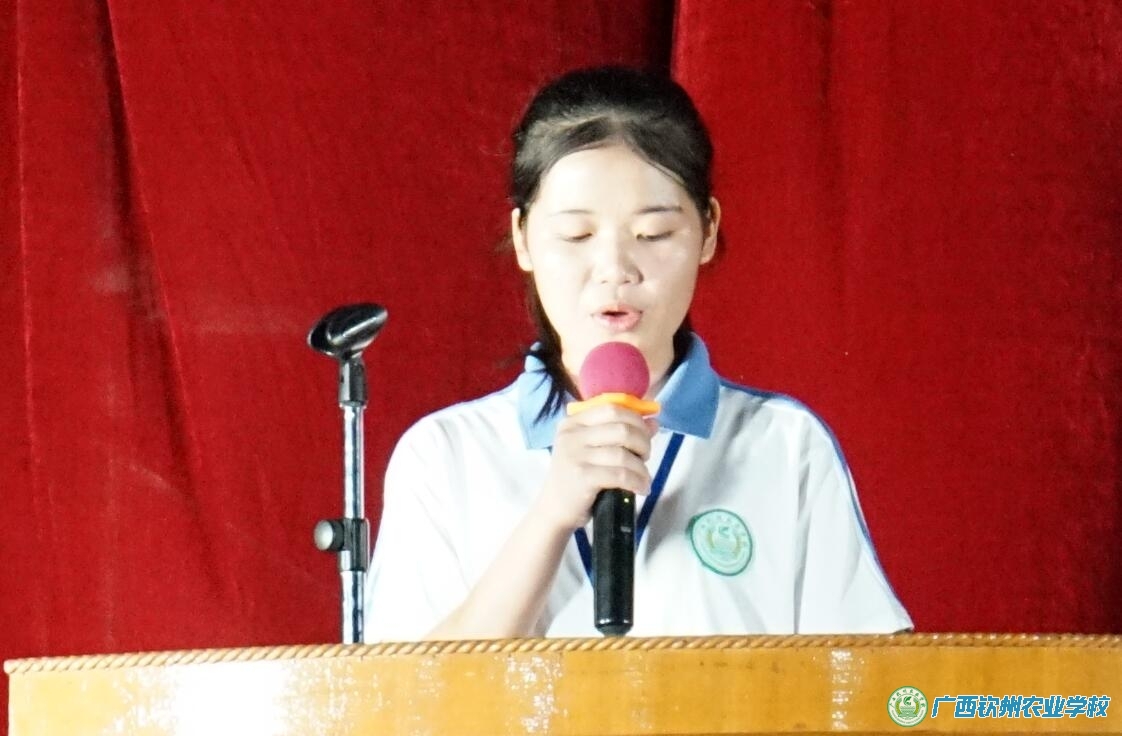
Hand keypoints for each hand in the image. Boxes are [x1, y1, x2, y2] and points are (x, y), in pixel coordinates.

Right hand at [534, 404, 657, 532]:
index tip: (646, 435)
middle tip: (645, 457)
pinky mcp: (582, 476)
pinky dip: (636, 481)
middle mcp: (572, 434)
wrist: (554, 509)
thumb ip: (621, 433)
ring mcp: (575, 455)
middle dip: (643, 442)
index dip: (636, 419)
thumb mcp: (594, 450)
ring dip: (641, 467)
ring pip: (623, 453)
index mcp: (574, 422)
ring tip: (644, 477)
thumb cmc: (577, 478)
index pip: (612, 409)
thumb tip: (653, 421)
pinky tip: (641, 488)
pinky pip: (620, 474)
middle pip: (621, 428)